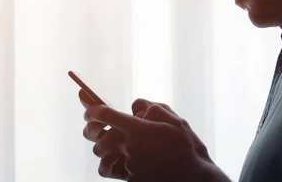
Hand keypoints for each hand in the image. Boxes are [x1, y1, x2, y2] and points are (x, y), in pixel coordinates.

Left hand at [83, 97, 227, 181]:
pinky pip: (108, 170)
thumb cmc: (186, 146)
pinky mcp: (129, 178)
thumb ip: (152, 108)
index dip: (91, 110)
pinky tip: (114, 160)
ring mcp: (128, 164)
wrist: (193, 178)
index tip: (88, 111)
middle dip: (92, 130)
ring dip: (101, 147)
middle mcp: (129, 146)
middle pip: (97, 136)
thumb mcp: (175, 120)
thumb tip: (136, 106)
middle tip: (95, 128)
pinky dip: (106, 165)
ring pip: (100, 155)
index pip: (104, 115)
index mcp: (137, 128)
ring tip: (107, 144)